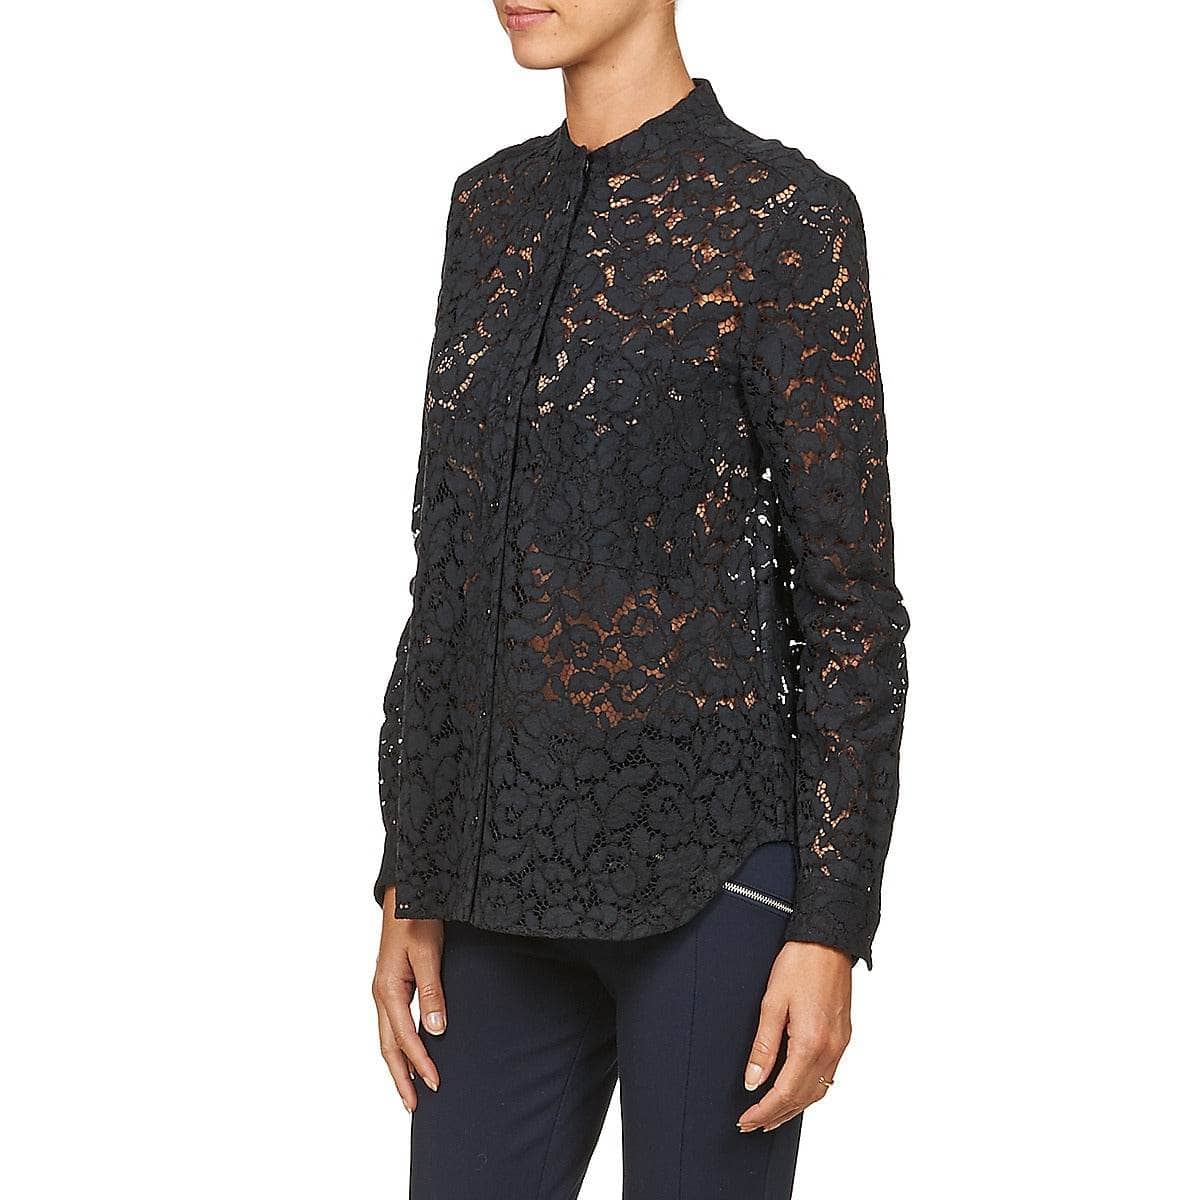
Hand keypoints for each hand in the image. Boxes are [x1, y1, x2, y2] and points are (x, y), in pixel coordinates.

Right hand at [372, 890, 445, 1112]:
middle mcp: (381, 994)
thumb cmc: (416, 918)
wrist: (406, 893)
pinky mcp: (391, 985)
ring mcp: (384, 990)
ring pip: (388, 1037)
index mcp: (388, 989)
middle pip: (388, 1046)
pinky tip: (408, 1052)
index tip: (434, 1084)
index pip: (404, 1037)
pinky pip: (392, 1023)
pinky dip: (399, 1045)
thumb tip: (435, 1031)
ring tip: (410, 1088)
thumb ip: (432, 992)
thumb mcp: (427, 953)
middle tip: (414, 1106)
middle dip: (400, 1077)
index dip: (420, 1063)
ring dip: (398, 1064)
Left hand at [737, 941, 851, 1132]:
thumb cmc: (799, 964)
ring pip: (818, 1091)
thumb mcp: (772, 1003)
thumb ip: (763, 1046)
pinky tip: (796, 1091)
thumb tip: (752, 1081)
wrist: (828, 940)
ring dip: (794, 1108)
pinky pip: (828, 1076)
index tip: (746, 1120)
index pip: (784, 1092)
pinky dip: (809, 1091)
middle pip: (803, 1098)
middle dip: (776, 1115)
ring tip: (771, 1116)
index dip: (764, 1111)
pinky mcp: (843, 1037)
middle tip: (752, 1124)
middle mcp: (830, 1049)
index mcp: (811, 1043)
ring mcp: (840, 1045)